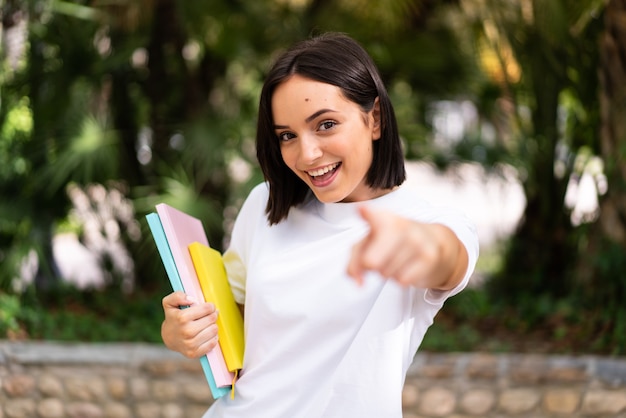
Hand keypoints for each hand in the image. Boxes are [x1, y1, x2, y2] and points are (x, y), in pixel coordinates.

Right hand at [161, 291, 219, 358]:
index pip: (208, 308)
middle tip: (207, 316)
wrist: (169, 338)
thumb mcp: (169, 303)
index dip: (210, 306)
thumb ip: (178, 296)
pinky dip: (212, 338)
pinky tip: (206, 334)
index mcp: (182, 318)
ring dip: (212, 326)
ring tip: (206, 325)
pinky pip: (213, 343)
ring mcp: (190, 344)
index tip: (208, 307)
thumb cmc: (172, 318)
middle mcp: (186, 332)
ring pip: (214, 330)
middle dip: (212, 315)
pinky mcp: (194, 353)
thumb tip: (191, 299)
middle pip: (212, 319)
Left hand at [347, 205, 464, 288]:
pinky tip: (409, 266)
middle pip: (371, 262)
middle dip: (372, 266)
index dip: (367, 214)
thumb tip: (358, 281)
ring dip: (388, 272)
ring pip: (386, 273)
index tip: (362, 209)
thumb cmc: (393, 242)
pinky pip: (402, 280)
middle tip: (381, 256)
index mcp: (381, 218)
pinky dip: (401, 279)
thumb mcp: (369, 244)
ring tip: (398, 259)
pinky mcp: (429, 256)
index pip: (372, 215)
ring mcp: (416, 239)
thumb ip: (355, 260)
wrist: (433, 241)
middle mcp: (399, 225)